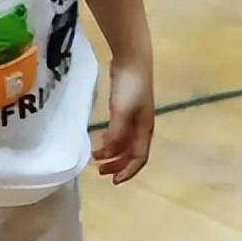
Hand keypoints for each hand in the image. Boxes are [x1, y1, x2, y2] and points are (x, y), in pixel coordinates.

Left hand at [94, 58, 153, 183]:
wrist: (132, 59)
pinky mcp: (127, 107)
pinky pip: (120, 131)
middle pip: (132, 153)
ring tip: (96, 156)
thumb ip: (117, 133)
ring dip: (113, 152)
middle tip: (99, 169)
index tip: (113, 181)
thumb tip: (110, 152)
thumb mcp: (122, 111)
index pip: (138, 158)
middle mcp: (142, 127)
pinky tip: (101, 137)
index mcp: (145, 130)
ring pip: (125, 143)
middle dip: (118, 164)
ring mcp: (135, 117)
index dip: (127, 171)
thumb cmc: (130, 86)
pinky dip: (111, 139)